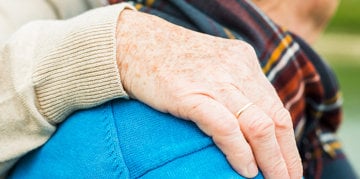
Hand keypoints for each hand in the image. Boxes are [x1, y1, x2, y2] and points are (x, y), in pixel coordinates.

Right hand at [116, 10, 301, 177]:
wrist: (132, 42)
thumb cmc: (169, 60)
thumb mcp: (210, 67)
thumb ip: (231, 88)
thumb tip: (246, 124)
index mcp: (243, 62)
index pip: (276, 108)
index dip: (287, 142)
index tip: (290, 165)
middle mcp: (236, 68)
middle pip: (274, 119)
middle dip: (286, 157)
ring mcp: (214, 80)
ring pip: (258, 125)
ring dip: (271, 161)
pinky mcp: (190, 93)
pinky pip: (225, 127)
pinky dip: (239, 152)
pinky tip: (246, 170)